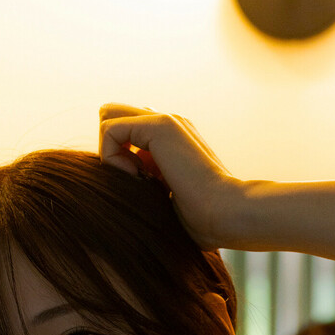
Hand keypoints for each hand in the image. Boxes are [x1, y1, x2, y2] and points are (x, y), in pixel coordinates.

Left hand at [98, 105, 252, 250]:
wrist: (226, 213)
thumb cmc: (200, 219)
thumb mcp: (164, 196)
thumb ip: (146, 180)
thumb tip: (122, 178)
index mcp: (173, 138)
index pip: (128, 129)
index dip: (119, 156)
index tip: (139, 185)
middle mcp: (169, 122)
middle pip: (114, 115)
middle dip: (110, 147)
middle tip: (132, 178)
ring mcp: (166, 119)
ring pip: (109, 119)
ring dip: (112, 154)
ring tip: (137, 179)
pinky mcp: (159, 125)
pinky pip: (110, 130)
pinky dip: (112, 157)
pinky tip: (136, 177)